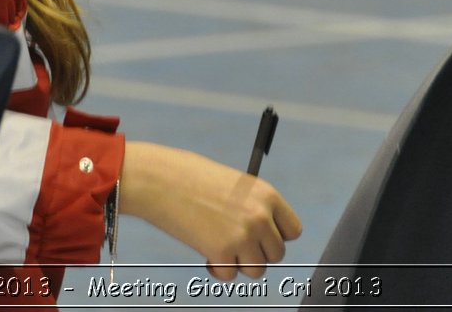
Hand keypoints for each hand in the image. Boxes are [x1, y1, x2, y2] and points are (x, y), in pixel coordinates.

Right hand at [119, 141, 302, 279]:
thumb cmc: (188, 177)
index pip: (293, 230)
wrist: (158, 179)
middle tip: (233, 243)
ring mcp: (243, 235)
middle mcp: (260, 216)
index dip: (276, 236)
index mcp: (266, 194)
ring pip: (257, 270)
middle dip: (256, 253)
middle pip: (276, 254)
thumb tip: (259, 237)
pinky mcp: (222, 252)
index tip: (260, 237)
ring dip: (239, 264)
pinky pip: (229, 274)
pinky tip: (204, 252)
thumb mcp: (231, 184)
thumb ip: (250, 207)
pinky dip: (217, 268)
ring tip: (219, 247)